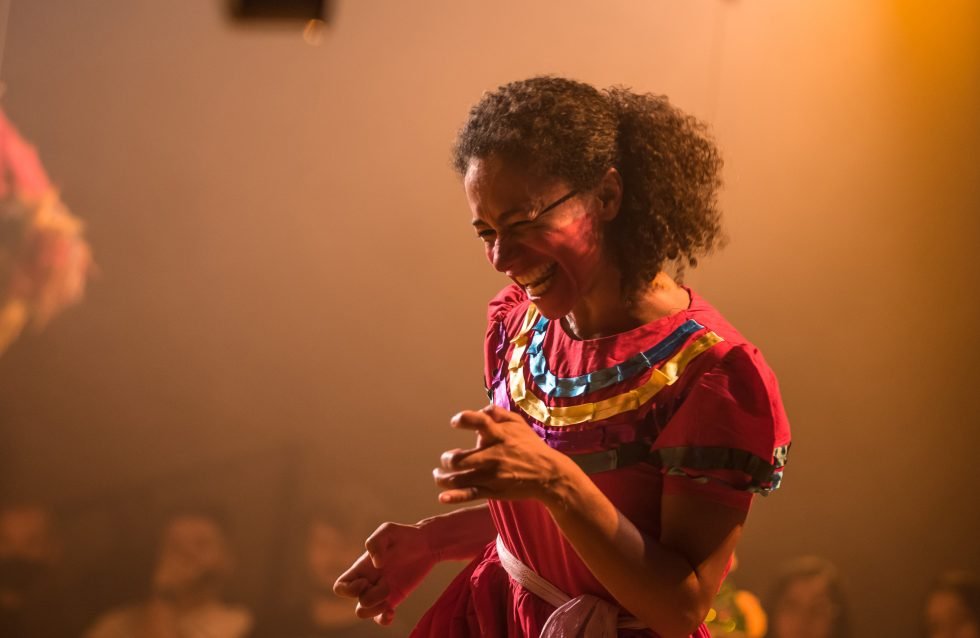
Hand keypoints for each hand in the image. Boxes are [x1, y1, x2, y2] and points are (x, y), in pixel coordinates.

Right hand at [333, 521, 435, 625]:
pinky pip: (381, 618)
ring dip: (375, 608)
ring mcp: (381, 591)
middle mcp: (369, 581)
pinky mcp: (395, 597)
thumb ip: (376, 542)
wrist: (427, 544)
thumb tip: (375, 563)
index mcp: (362, 568)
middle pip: (355, 602)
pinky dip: (383, 619)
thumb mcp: (389, 530)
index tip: (366, 580)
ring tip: (389, 596)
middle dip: (369, 598)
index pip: (341, 586)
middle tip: (386, 584)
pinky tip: (392, 611)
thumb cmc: (405, 535)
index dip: (348, 589)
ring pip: (364, 612)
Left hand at [432, 404, 572, 505]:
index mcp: (499, 436)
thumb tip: (480, 410)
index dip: (464, 419)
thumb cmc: (530, 446)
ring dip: (443, 478)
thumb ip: (498, 413)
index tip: (455, 423)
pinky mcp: (493, 491)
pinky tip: (443, 497)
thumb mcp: (518, 423)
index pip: (480, 422)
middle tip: (447, 460)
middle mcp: (493, 456)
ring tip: (439, 475)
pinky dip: (455, 496)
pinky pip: (471, 494)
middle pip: (460, 459)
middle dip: (448, 460)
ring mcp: (492, 475)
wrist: (548, 474)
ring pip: (460, 479)